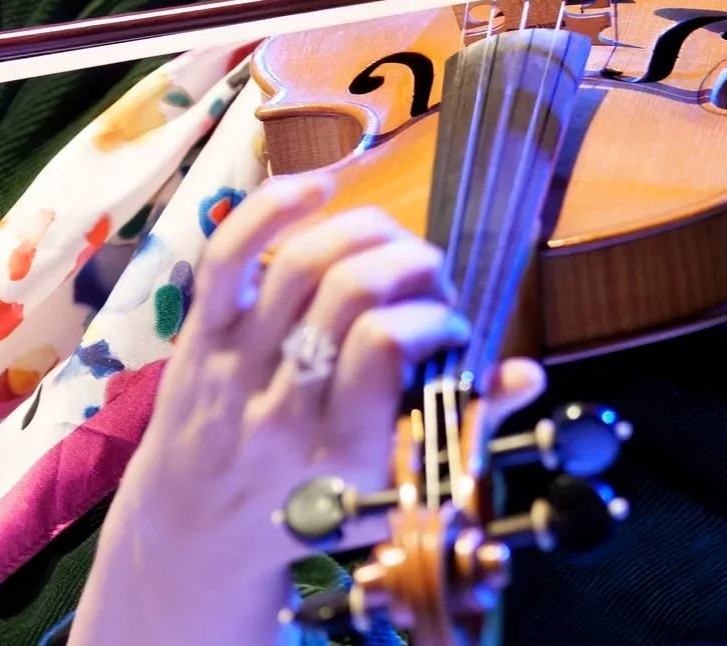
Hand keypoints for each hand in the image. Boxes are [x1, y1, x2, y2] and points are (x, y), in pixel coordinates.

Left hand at [71, 172, 543, 645]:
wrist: (198, 537)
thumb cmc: (313, 508)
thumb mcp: (391, 487)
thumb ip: (460, 425)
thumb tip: (528, 374)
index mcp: (338, 449)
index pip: (383, 344)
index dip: (429, 316)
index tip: (451, 325)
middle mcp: (283, 403)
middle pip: (347, 290)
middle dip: (406, 262)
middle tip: (429, 276)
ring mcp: (236, 363)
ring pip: (298, 262)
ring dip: (361, 232)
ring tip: (392, 242)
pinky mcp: (200, 334)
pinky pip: (229, 255)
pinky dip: (274, 206)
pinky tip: (322, 188)